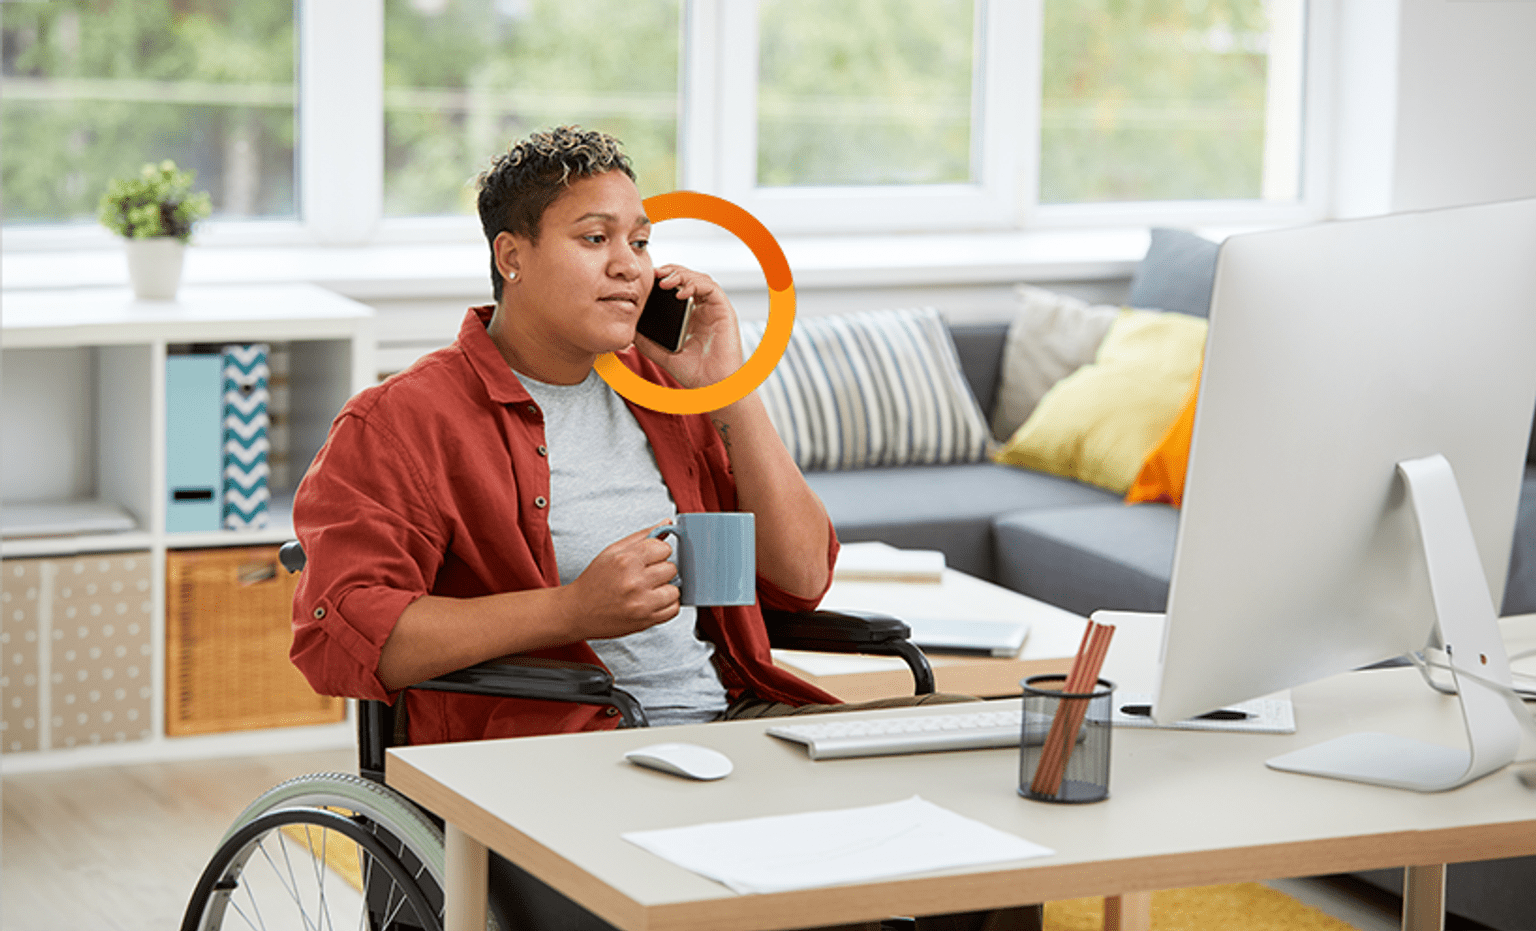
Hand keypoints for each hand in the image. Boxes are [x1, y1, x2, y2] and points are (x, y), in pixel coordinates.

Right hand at [562, 523, 680, 640]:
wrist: (577, 611)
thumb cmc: (594, 581)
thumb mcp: (613, 551)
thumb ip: (642, 536)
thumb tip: (668, 524)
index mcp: (626, 560)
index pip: (664, 548)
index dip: (658, 552)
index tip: (650, 558)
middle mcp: (635, 582)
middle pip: (671, 568)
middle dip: (661, 570)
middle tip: (646, 575)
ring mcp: (641, 603)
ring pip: (675, 590)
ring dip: (665, 589)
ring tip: (649, 590)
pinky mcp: (645, 621)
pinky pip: (673, 609)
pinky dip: (666, 605)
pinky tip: (652, 601)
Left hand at [634, 265, 744, 387]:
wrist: (712, 387)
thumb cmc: (694, 374)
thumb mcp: (662, 354)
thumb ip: (646, 341)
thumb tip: (628, 329)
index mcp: (689, 316)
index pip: (676, 288)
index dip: (662, 279)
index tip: (646, 280)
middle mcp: (703, 309)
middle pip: (688, 278)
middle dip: (670, 271)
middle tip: (654, 274)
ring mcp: (714, 309)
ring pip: (699, 278)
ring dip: (681, 275)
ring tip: (664, 281)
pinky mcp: (724, 310)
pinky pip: (711, 288)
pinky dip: (695, 284)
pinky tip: (681, 293)